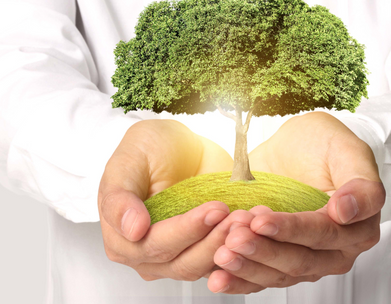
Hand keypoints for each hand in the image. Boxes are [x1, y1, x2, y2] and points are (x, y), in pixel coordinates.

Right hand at [98, 119, 235, 280]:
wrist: (178, 144)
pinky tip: (251, 227)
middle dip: (212, 239)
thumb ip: (120, 197)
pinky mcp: (203, 249)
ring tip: (246, 218)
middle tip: (238, 215)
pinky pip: (221, 259)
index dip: (184, 231)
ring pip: (203, 265)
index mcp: (121, 239)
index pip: (153, 246)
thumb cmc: (148, 149)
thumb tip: (133, 230)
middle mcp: (147, 255)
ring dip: (227, 244)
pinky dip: (238, 248)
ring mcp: (177, 256)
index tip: (214, 210)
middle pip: (181, 262)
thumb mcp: (127, 162)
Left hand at [207, 112, 384, 293]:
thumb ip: (360, 183)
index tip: (261, 219)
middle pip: (300, 260)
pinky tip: (218, 277)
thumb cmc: (323, 144)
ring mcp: (308, 259)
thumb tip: (346, 212)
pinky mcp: (281, 262)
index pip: (324, 233)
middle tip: (234, 236)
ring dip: (249, 266)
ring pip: (280, 274)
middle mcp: (336, 250)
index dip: (292, 230)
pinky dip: (240, 280)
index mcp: (359, 227)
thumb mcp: (347, 150)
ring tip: (222, 253)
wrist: (295, 148)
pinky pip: (262, 278)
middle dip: (264, 250)